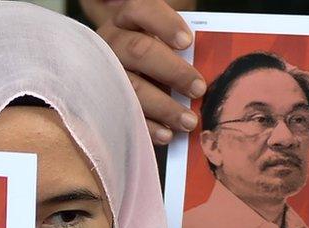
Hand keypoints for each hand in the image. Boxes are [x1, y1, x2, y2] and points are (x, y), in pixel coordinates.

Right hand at [97, 0, 205, 143]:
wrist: (119, 74)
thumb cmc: (151, 56)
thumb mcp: (161, 44)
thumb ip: (178, 50)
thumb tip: (208, 70)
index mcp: (127, 19)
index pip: (141, 10)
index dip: (164, 25)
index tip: (187, 42)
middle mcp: (111, 41)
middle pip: (139, 51)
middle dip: (173, 71)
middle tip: (199, 89)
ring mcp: (103, 70)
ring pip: (131, 87)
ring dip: (164, 106)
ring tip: (189, 121)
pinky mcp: (101, 100)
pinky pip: (122, 114)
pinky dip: (147, 127)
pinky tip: (167, 134)